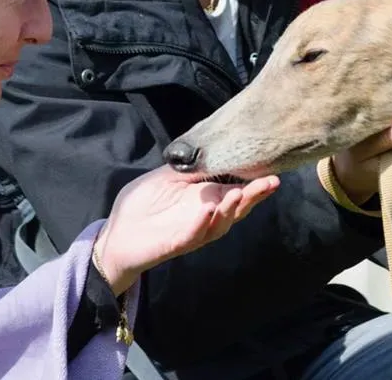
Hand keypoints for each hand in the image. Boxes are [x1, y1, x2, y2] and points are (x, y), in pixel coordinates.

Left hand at [93, 166, 279, 294]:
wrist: (118, 232)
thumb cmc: (144, 203)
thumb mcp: (169, 176)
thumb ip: (191, 166)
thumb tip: (212, 147)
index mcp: (208, 199)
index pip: (238, 191)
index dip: (256, 183)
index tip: (273, 172)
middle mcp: (207, 216)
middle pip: (237, 209)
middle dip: (254, 196)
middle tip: (271, 183)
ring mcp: (193, 231)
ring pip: (219, 224)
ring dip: (230, 210)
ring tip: (239, 195)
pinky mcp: (175, 243)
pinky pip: (191, 236)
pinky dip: (200, 225)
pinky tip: (207, 212)